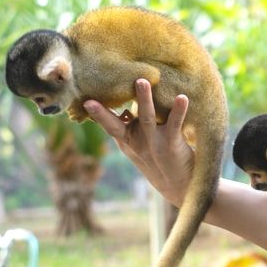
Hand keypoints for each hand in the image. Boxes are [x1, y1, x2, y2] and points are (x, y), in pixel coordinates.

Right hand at [84, 79, 194, 205]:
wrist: (180, 185)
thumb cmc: (159, 158)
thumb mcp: (140, 144)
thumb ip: (131, 127)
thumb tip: (124, 107)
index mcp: (127, 141)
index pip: (108, 126)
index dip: (97, 115)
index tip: (84, 102)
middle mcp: (137, 142)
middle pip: (117, 126)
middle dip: (104, 114)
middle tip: (92, 99)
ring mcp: (154, 143)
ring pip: (146, 118)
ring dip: (144, 100)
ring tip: (142, 81)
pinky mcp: (172, 144)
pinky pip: (175, 123)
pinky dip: (178, 110)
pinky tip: (182, 97)